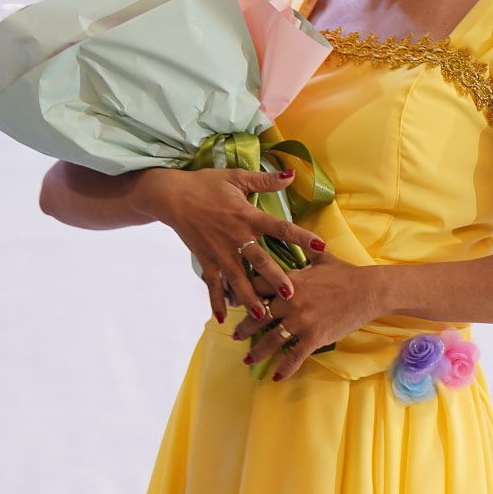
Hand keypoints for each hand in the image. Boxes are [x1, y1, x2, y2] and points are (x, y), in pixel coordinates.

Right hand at [137, 165, 326, 323]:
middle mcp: (236, 237)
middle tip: (290, 295)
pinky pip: (212, 284)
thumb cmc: (206, 184)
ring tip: (260, 315)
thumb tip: (293, 174)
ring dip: (249, 297)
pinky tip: (223, 318)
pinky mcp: (205, 260)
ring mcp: (220, 252)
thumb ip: (266, 181)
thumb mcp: (237, 177)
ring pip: (238, 279)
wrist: (172, 195)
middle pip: (260, 261)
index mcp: (248, 216)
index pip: (280, 227)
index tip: (320, 246)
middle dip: (274, 279)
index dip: (301, 236)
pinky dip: (216, 301)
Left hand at [231, 247, 382, 380]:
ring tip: (248, 359)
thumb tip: (293, 235)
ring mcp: (301, 321)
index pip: (256, 286)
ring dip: (257, 352)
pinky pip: (294, 356)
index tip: (234, 301)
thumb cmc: (346, 273)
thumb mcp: (321, 256)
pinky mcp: (315, 337)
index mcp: (289, 280)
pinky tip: (276, 377)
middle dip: (244, 328)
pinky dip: (284, 368)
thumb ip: (302, 248)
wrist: (368, 291)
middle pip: (257, 316)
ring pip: (271, 340)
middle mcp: (290, 301)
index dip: (243, 293)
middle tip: (236, 335)